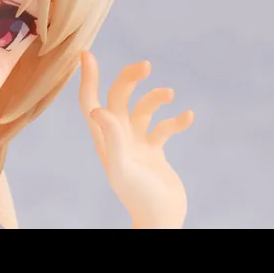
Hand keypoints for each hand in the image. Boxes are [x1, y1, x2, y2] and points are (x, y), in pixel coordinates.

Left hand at [79, 51, 193, 228]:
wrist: (160, 219)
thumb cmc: (138, 196)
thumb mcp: (122, 166)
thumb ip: (112, 138)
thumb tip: (98, 109)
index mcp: (103, 137)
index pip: (90, 100)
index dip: (88, 77)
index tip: (87, 53)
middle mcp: (117, 136)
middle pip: (118, 97)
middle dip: (129, 79)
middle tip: (146, 65)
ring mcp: (136, 143)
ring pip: (142, 109)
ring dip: (155, 98)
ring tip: (169, 94)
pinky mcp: (155, 151)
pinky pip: (163, 128)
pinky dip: (174, 120)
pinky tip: (187, 116)